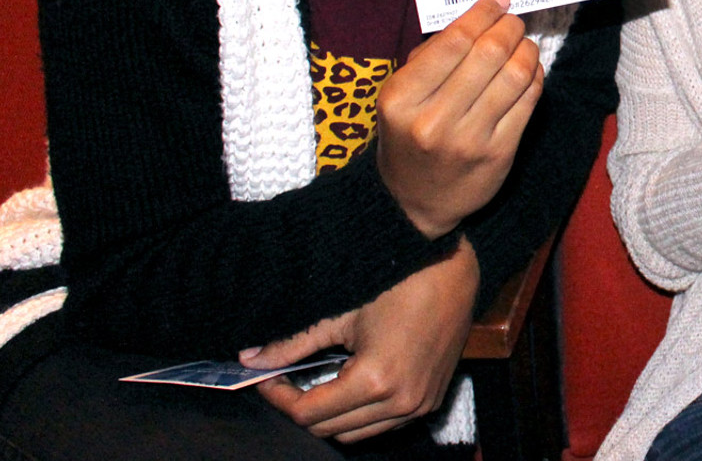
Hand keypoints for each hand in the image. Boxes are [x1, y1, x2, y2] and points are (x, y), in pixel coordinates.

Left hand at [250, 239, 478, 441]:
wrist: (452, 268)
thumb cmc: (398, 281)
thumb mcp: (340, 313)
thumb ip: (293, 344)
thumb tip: (249, 359)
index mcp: (375, 381)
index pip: (309, 414)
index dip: (279, 399)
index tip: (266, 380)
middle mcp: (401, 403)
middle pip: (330, 430)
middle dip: (303, 408)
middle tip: (287, 379)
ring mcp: (420, 405)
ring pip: (357, 433)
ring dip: (333, 414)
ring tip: (320, 380)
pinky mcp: (432, 400)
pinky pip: (385, 424)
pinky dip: (362, 413)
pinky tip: (354, 381)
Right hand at [376, 0, 543, 237]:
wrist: (414, 201)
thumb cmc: (408, 135)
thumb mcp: (401, 95)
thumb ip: (432, 56)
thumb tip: (480, 15)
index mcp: (402, 98)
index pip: (453, 41)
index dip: (482, 14)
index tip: (498, 0)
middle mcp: (434, 120)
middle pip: (489, 54)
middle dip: (509, 28)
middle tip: (513, 21)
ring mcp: (469, 140)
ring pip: (515, 76)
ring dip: (526, 50)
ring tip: (523, 43)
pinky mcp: (498, 155)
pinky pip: (528, 103)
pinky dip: (535, 77)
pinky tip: (529, 69)